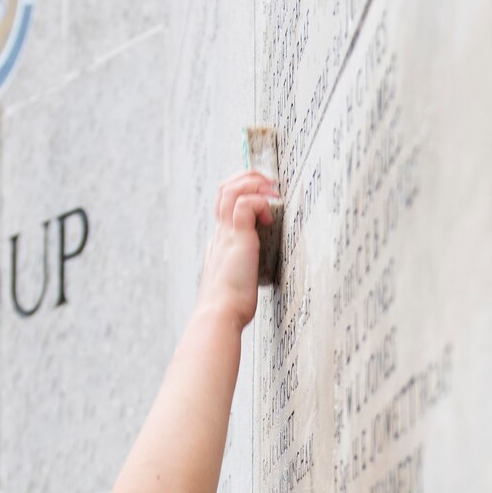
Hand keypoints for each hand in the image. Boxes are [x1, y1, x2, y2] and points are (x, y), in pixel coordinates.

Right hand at [194, 171, 278, 330]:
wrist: (219, 315)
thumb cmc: (230, 307)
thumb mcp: (238, 283)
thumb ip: (244, 273)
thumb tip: (252, 277)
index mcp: (218, 243)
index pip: (225, 205)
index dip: (243, 193)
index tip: (264, 199)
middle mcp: (219, 234)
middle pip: (224, 188)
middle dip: (248, 178)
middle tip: (269, 184)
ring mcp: (226, 234)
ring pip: (231, 189)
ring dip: (255, 183)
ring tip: (273, 192)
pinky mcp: (238, 238)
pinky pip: (245, 204)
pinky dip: (260, 203)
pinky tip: (269, 219)